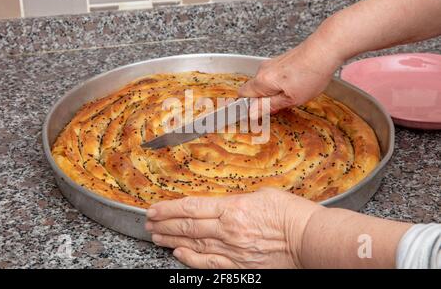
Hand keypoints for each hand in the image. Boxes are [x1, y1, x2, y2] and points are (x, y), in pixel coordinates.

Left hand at [145, 188, 323, 268]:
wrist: (311, 239)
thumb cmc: (292, 213)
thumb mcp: (263, 194)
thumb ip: (238, 199)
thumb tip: (223, 204)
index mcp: (234, 208)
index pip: (192, 207)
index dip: (169, 208)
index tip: (155, 207)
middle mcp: (228, 231)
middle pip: (188, 227)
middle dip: (165, 223)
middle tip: (149, 221)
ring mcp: (233, 252)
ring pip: (194, 245)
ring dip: (172, 240)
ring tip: (156, 236)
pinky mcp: (240, 267)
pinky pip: (209, 265)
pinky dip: (191, 259)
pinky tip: (178, 254)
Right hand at [239, 33, 343, 112]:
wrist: (325, 50)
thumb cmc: (311, 73)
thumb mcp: (290, 99)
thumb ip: (268, 106)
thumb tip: (252, 113)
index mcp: (261, 81)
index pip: (242, 95)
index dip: (248, 106)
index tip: (260, 114)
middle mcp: (262, 70)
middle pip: (254, 89)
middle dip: (264, 100)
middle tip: (282, 105)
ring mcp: (271, 63)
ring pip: (265, 83)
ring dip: (274, 92)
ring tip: (294, 94)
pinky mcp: (280, 61)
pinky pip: (274, 76)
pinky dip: (282, 83)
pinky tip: (298, 84)